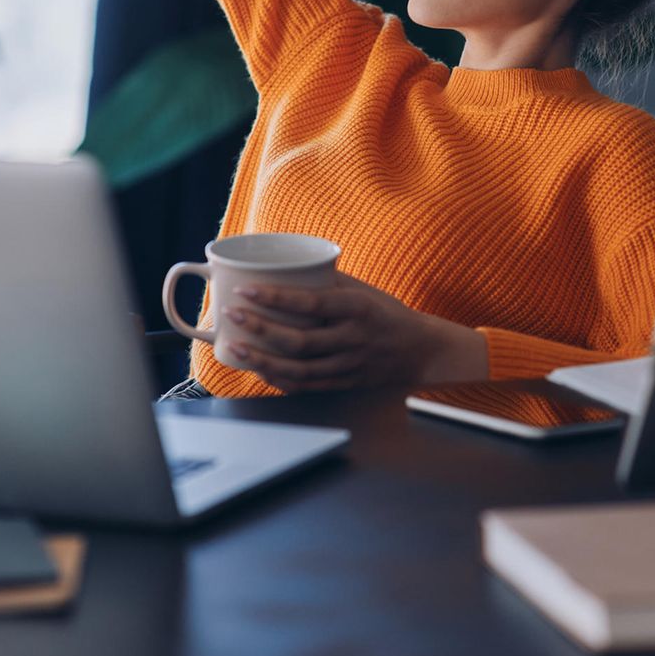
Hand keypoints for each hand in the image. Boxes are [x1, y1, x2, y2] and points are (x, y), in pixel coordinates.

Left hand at [221, 272, 485, 392]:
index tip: (247, 289)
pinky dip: (279, 380)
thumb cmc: (388, 314)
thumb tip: (286, 269)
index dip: (276, 298)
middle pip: (299, 340)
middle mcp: (354, 339)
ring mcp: (349, 365)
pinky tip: (259, 370)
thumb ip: (328, 283)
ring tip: (236, 347)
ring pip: (299, 368)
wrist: (421, 351)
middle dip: (260, 328)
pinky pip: (306, 386)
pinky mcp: (344, 384)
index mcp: (359, 308)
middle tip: (233, 314)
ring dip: (262, 359)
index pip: (311, 303)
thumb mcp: (364, 291)